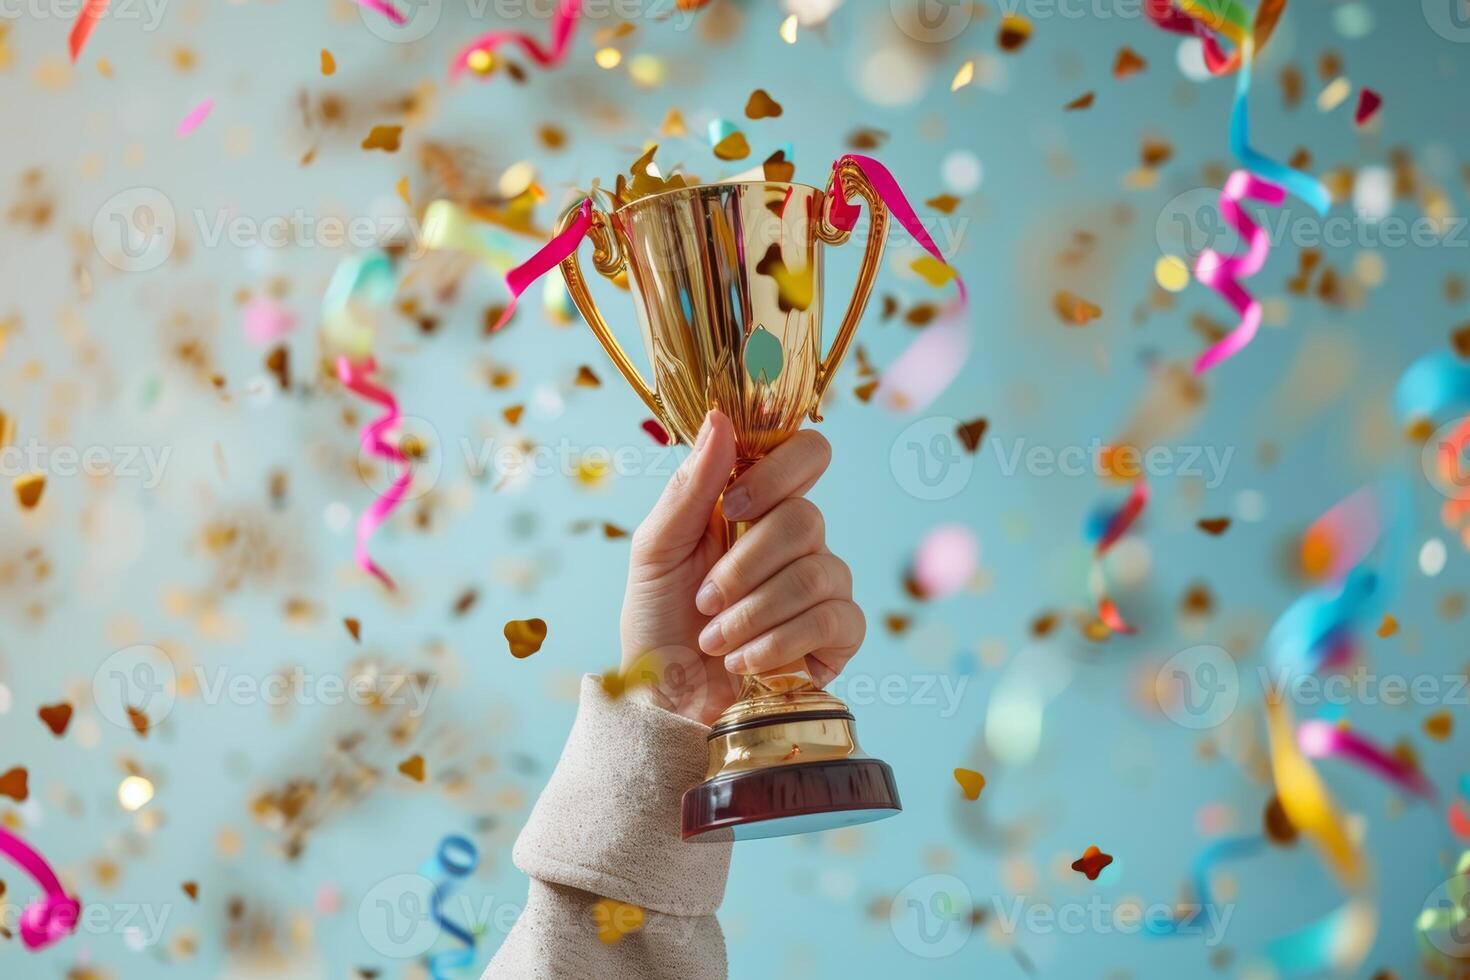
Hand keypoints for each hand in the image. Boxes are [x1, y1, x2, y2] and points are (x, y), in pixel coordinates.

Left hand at [619, 410, 865, 724]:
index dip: (778, 471)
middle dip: (743, 566)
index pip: (806, 454)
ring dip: (752, 612)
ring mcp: (823, 585)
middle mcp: (797, 539)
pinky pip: (836, 618)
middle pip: (805, 517)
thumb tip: (721, 420)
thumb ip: (690, 487)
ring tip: (715, 639)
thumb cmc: (658, 622)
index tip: (730, 504)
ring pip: (817, 571)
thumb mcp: (655, 550)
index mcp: (756, 504)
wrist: (664, 699)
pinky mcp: (838, 635)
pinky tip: (745, 661)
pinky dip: (780, 642)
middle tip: (705, 600)